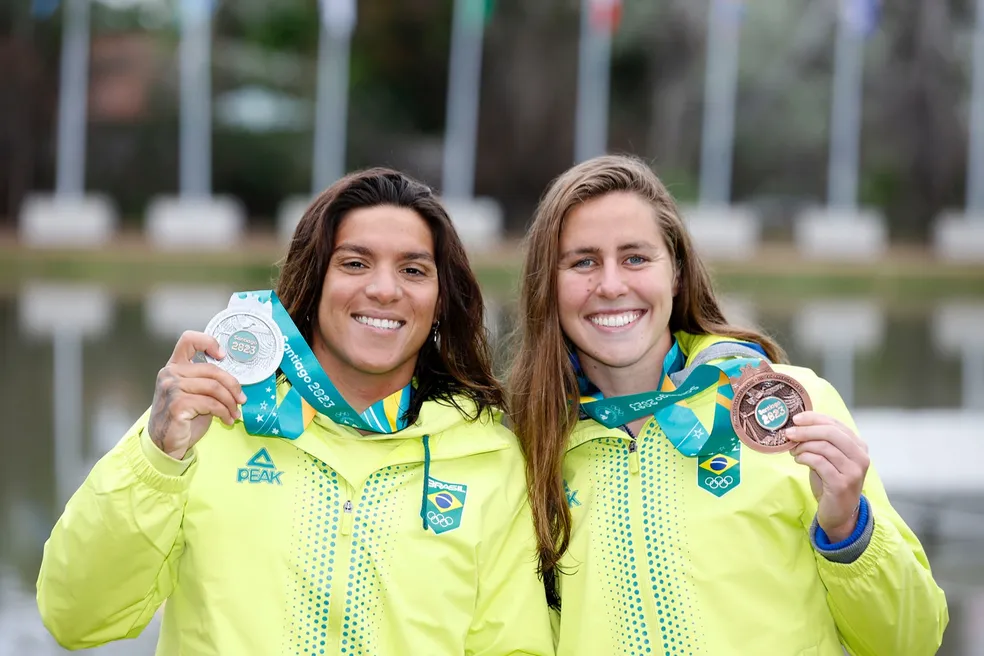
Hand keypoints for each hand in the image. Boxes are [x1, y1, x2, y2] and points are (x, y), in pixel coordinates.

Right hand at [147, 331, 244, 460]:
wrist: (165, 444)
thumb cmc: (182, 418)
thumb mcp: (194, 393)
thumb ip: (206, 380)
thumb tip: (235, 381)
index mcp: (174, 366)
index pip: (189, 340)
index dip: (208, 342)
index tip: (223, 356)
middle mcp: (170, 374)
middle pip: (212, 369)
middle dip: (232, 385)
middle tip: (241, 399)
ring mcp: (172, 388)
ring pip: (214, 387)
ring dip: (231, 402)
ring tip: (235, 412)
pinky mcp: (177, 404)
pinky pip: (211, 404)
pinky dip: (225, 412)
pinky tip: (227, 419)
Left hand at [785, 411, 869, 542]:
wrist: (840, 513)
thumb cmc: (831, 482)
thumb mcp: (828, 458)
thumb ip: (819, 442)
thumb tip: (797, 426)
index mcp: (858, 446)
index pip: (836, 424)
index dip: (814, 418)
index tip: (796, 419)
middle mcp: (860, 457)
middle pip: (831, 433)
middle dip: (806, 430)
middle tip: (789, 433)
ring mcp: (853, 471)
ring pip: (824, 447)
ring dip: (803, 446)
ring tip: (793, 450)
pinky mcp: (841, 484)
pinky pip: (819, 462)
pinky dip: (805, 457)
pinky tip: (798, 459)